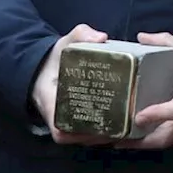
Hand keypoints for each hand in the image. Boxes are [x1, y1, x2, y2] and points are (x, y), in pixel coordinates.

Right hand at [31, 24, 112, 144]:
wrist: (46, 67)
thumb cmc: (55, 57)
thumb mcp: (65, 42)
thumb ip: (80, 35)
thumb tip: (101, 37)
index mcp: (50, 102)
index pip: (60, 129)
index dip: (78, 133)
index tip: (99, 127)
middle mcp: (57, 117)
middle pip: (77, 137)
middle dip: (98, 136)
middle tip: (122, 127)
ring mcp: (67, 122)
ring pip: (85, 138)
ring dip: (104, 137)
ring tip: (127, 129)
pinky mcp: (77, 121)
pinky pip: (89, 134)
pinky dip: (104, 134)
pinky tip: (123, 129)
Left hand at [115, 32, 172, 149]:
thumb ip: (167, 42)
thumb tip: (141, 37)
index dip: (158, 114)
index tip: (138, 117)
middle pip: (166, 135)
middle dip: (141, 141)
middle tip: (116, 140)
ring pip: (164, 142)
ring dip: (140, 145)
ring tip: (116, 143)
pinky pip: (165, 142)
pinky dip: (147, 143)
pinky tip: (129, 142)